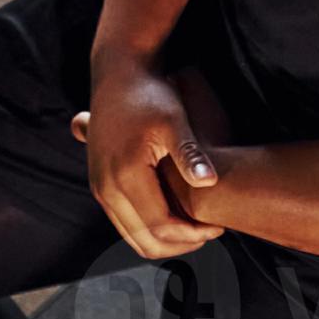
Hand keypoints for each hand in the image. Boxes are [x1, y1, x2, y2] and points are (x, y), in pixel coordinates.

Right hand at [73, 63, 225, 258]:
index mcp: (125, 175)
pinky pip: (125, 223)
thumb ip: (189, 153)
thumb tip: (209, 182)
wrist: (117, 74)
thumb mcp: (174, 120)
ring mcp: (99, 188)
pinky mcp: (100, 184)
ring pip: (132, 237)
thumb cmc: (150, 94)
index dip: (193, 234)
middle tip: (211, 233)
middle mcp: (106, 188)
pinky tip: (178, 216)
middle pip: (144, 241)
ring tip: (198, 228)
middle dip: (181, 244)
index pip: (161, 226)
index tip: (219, 227)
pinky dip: (150, 229)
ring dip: (166, 240)